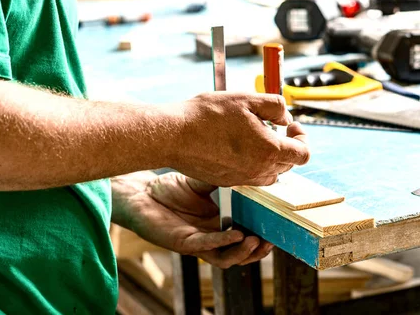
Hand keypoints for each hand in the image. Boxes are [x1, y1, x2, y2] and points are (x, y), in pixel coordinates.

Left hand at [111, 171, 272, 267]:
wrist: (140, 193)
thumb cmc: (170, 188)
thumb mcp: (205, 180)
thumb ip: (226, 176)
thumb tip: (250, 163)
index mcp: (220, 223)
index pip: (247, 233)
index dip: (263, 233)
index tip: (279, 225)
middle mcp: (212, 237)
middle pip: (241, 251)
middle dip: (259, 249)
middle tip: (273, 239)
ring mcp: (199, 243)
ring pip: (227, 257)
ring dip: (244, 252)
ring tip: (258, 241)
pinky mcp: (184, 243)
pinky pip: (206, 247)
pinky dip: (222, 242)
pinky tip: (235, 234)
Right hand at [171, 92, 309, 186]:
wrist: (174, 135)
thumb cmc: (209, 115)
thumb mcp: (248, 99)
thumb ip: (276, 107)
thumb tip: (286, 118)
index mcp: (269, 150)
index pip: (303, 154)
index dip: (302, 138)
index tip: (291, 126)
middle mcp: (259, 170)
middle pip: (289, 164)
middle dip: (287, 145)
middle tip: (274, 126)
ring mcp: (243, 179)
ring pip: (270, 173)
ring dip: (271, 156)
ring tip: (256, 136)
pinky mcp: (228, 182)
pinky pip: (251, 176)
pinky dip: (253, 163)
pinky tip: (238, 145)